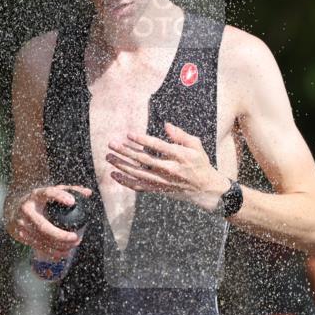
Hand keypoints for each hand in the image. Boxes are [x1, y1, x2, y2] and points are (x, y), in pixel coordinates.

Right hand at [7, 185, 92, 260]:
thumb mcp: (51, 191)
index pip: (48, 193)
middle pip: (43, 226)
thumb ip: (69, 191)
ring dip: (58, 246)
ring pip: (41, 239)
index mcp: (36, 195)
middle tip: (75, 238)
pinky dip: (51, 252)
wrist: (13, 207)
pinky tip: (62, 253)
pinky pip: (37, 246)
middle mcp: (26, 209)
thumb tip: (88, 193)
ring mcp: (21, 223)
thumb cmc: (39, 200)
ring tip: (72, 246)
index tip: (72, 202)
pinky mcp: (20, 234)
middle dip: (60, 235)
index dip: (59, 196)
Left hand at [105, 122, 229, 211]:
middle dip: (126, 151)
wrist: (205, 188)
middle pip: (144, 160)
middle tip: (112, 144)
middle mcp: (170, 169)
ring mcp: (163, 181)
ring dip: (122, 165)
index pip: (158, 146)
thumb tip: (166, 125)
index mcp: (180, 156)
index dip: (142, 140)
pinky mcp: (159, 189)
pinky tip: (114, 174)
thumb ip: (180, 135)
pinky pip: (139, 187)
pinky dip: (126, 182)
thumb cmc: (200, 163)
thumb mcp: (195, 145)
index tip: (128, 134)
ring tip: (109, 157)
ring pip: (138, 174)